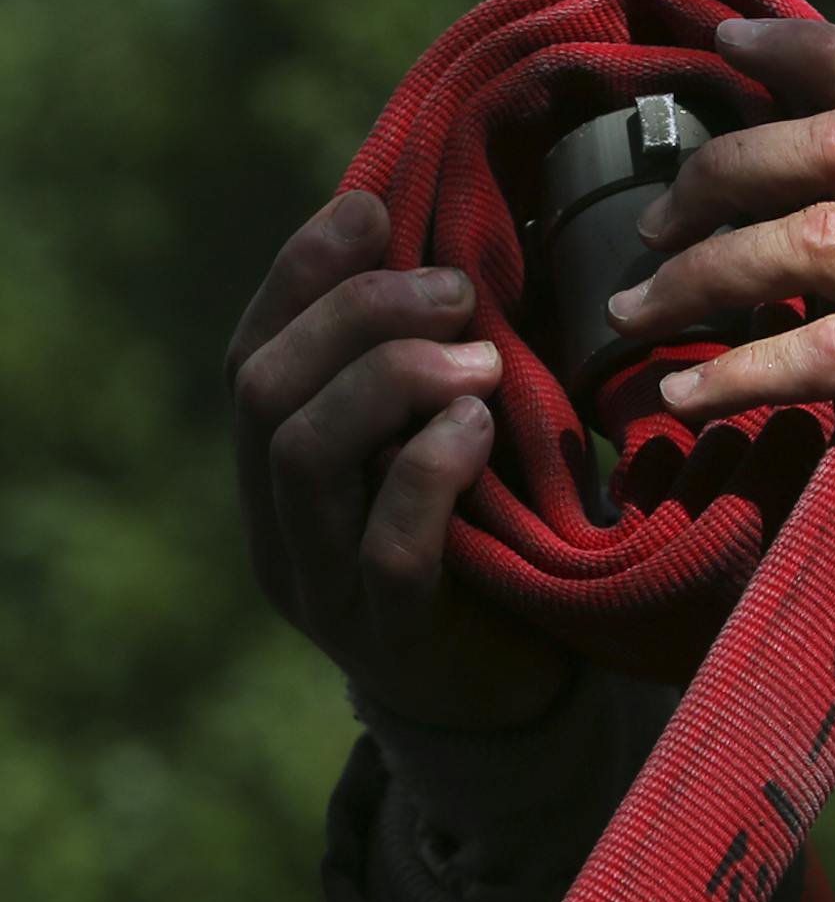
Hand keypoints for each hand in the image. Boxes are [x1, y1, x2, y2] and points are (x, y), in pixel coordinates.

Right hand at [226, 190, 571, 726]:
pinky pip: (385, 548)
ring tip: (481, 360)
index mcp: (279, 467)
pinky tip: (478, 427)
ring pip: (302, 455)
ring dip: (391, 380)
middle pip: (264, 388)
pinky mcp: (390, 637)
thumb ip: (430, 369)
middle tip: (457, 289)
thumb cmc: (489, 542)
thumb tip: (458, 245)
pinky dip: (429, 471)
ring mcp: (322, 586)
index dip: (302, 271)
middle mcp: (279, 523)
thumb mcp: (446, 444)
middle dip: (357, 315)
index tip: (373, 208)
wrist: (514, 694)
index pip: (253, 349)